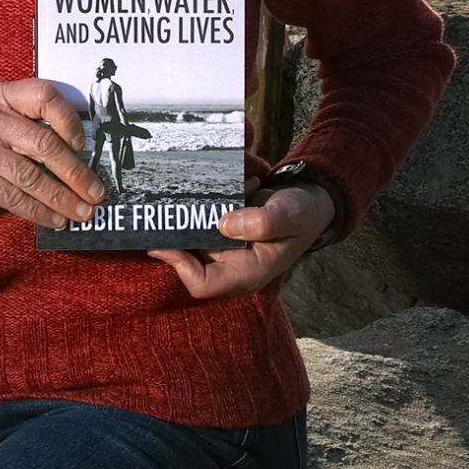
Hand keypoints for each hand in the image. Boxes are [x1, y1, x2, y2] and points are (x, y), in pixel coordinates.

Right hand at [0, 79, 105, 227]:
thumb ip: (14, 118)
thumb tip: (66, 146)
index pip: (44, 95)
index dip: (70, 119)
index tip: (83, 143)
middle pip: (45, 143)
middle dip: (77, 172)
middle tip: (96, 191)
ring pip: (33, 176)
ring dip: (64, 198)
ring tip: (83, 212)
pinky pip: (14, 197)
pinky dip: (40, 212)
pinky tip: (55, 220)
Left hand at [148, 184, 335, 300]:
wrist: (308, 202)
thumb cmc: (303, 214)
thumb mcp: (290, 216)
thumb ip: (264, 223)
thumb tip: (225, 224)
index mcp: (247, 273)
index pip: (202, 284)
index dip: (179, 266)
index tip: (163, 241)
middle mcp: (230, 265)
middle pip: (188, 260)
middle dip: (173, 233)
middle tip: (160, 205)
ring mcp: (224, 249)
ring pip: (190, 237)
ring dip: (186, 212)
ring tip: (188, 187)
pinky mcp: (221, 231)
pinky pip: (199, 221)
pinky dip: (201, 201)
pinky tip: (215, 184)